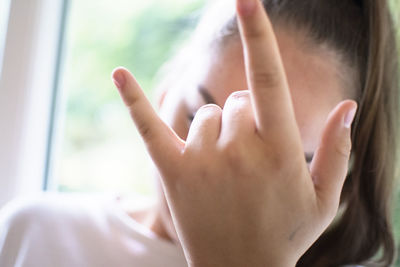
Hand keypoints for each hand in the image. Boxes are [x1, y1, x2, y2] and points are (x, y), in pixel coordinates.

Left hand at [112, 0, 356, 265]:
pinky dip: (132, 99)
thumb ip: (338, 149)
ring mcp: (202, 161)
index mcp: (278, 151)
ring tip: (224, 167)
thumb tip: (347, 104)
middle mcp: (238, 150)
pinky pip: (149, 127)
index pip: (268, 80)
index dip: (258, 35)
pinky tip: (118, 73)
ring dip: (216, 131)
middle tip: (249, 153)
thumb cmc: (286, 235)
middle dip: (246, 116)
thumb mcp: (324, 198)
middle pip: (237, 102)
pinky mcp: (172, 173)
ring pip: (205, 116)